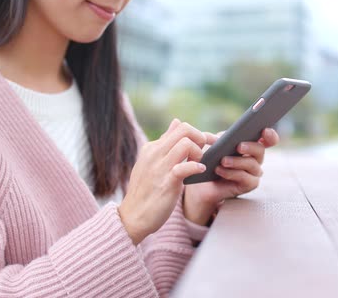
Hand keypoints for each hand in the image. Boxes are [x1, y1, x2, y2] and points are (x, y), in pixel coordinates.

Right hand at [118, 119, 206, 244]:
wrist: (132, 216)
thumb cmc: (146, 191)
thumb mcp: (152, 162)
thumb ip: (165, 143)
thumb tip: (176, 122)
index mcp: (152, 147)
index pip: (179, 127)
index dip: (198, 134)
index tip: (206, 145)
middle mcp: (155, 153)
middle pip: (185, 130)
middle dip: (201, 138)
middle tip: (203, 153)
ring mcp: (160, 168)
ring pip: (186, 144)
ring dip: (199, 153)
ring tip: (199, 164)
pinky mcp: (167, 183)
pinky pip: (185, 167)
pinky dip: (196, 167)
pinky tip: (200, 172)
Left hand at [183, 128, 279, 225]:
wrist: (202, 182)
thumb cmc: (210, 160)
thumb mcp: (213, 145)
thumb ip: (219, 138)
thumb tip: (223, 137)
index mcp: (251, 145)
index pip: (268, 139)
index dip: (270, 135)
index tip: (264, 130)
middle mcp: (256, 158)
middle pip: (260, 150)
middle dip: (251, 147)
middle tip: (239, 146)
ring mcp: (254, 172)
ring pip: (252, 164)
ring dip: (237, 161)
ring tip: (223, 160)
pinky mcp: (250, 184)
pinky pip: (244, 178)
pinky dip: (231, 173)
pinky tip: (219, 170)